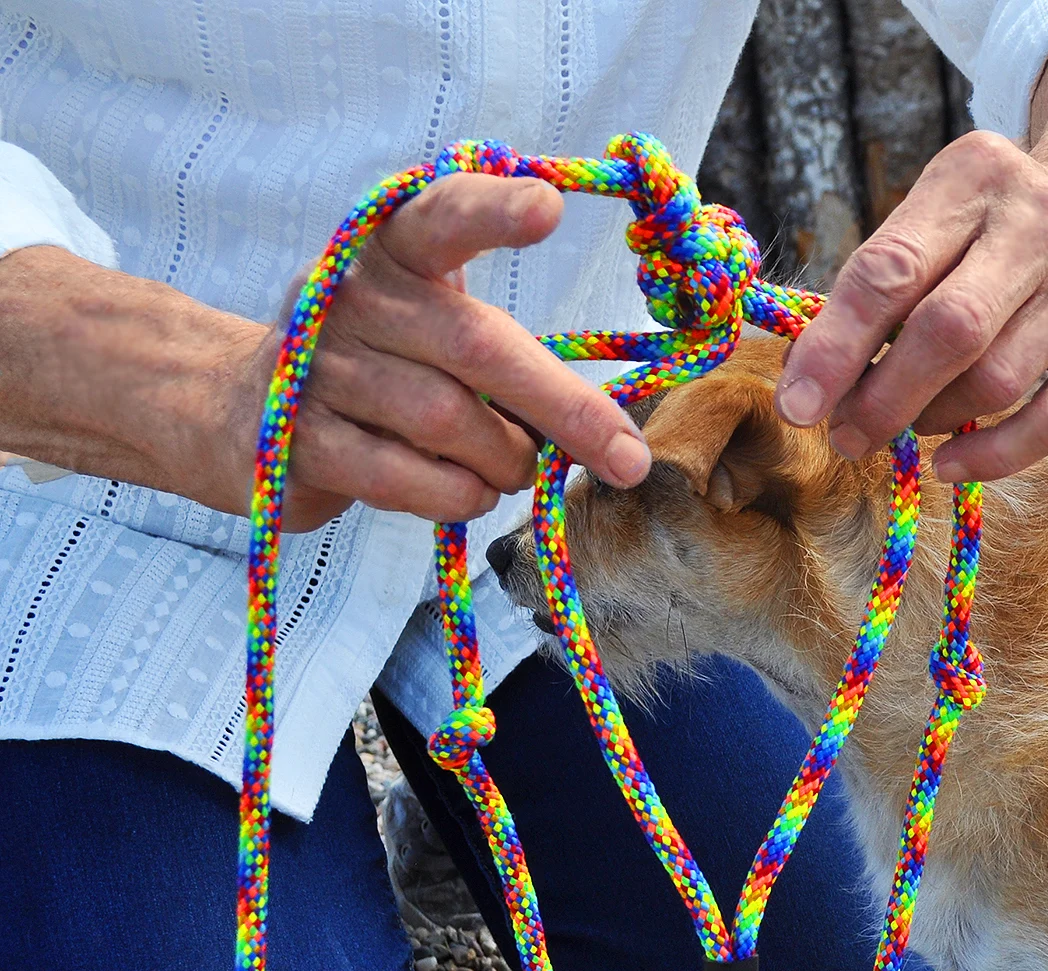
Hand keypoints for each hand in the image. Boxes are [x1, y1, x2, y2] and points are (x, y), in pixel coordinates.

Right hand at [214, 173, 652, 527]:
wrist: (231, 406)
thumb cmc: (377, 363)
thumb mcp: (430, 323)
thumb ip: (504, 347)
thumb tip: (611, 431)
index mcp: (390, 249)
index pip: (442, 214)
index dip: (493, 210)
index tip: (548, 207)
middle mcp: (347, 296)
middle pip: (477, 345)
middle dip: (565, 409)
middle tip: (625, 457)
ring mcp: (315, 367)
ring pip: (450, 422)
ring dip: (505, 461)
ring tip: (512, 467)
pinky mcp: (298, 439)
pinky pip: (409, 479)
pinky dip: (459, 494)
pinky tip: (467, 490)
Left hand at [772, 0, 1047, 481]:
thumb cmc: (999, 222)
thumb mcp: (942, 214)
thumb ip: (886, 282)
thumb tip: (820, 384)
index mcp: (974, 175)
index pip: (889, 270)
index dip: (836, 347)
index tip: (798, 405)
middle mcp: (1042, 219)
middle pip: (947, 330)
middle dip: (884, 398)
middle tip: (847, 435)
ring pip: (997, 381)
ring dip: (936, 420)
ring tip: (909, 426)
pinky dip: (996, 456)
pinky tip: (953, 463)